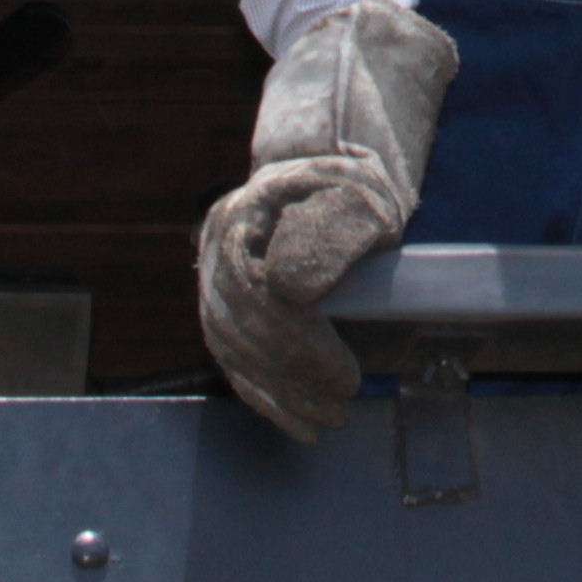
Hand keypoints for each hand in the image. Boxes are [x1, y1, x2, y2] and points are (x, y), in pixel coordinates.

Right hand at [192, 0, 454, 442]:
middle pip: (242, 328)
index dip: (302, 347)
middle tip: (342, 409)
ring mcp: (216, 267)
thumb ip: (335, 234)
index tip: (346, 377)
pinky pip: (231, 348)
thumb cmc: (358, 176)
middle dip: (292, 378)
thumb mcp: (365, 195)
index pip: (264, 298)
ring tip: (324, 424)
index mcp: (250, 215)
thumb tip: (291, 289)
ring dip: (276, 393)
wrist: (333, 156)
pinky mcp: (226, 291)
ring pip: (231, 345)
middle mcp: (221, 242)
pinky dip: (261, 389)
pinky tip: (293, 417)